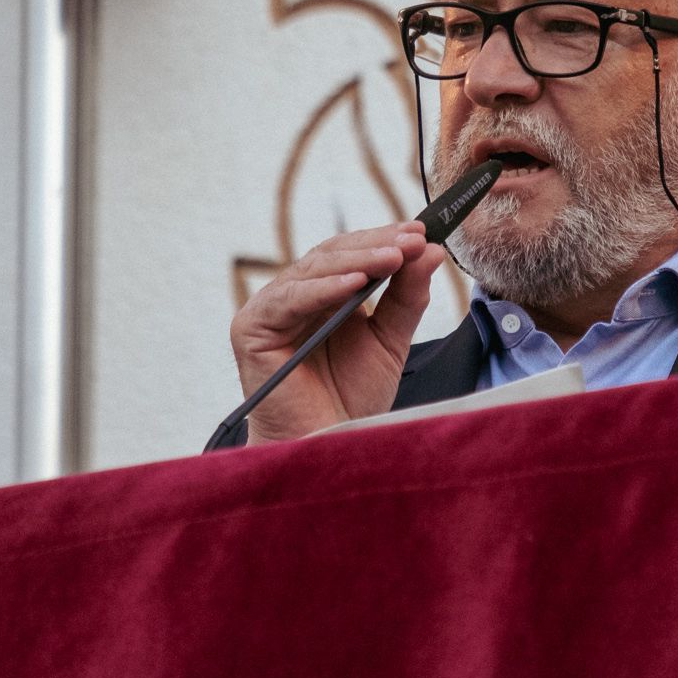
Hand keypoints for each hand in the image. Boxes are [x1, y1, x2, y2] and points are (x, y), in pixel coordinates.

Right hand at [229, 221, 444, 443]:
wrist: (326, 446)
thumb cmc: (352, 399)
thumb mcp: (389, 341)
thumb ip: (406, 297)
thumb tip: (428, 250)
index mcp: (322, 295)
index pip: (351, 254)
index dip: (383, 239)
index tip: (421, 231)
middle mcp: (293, 297)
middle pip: (332, 256)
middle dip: (375, 245)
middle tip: (412, 238)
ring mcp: (269, 310)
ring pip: (312, 270)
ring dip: (357, 260)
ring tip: (395, 256)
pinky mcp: (250, 328)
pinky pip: (290, 300)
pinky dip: (324, 289)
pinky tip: (357, 283)